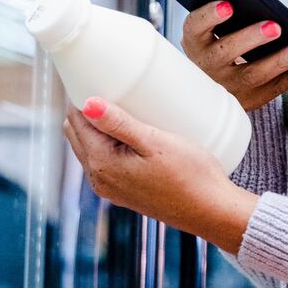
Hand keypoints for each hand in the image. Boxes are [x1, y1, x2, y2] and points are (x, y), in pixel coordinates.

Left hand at [62, 96, 258, 253]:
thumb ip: (120, 123)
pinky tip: (130, 133)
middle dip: (87, 110)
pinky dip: (108, 144)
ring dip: (98, 127)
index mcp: (101, 164)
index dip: (82, 96)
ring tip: (124, 106)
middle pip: (78, 135)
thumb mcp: (155, 141)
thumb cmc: (191, 174)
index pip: (76, 121)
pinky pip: (105, 162)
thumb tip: (87, 103)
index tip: (98, 77)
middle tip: (113, 87)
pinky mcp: (124, 193)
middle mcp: (99, 179)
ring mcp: (110, 189)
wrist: (211, 211)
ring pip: (90, 149)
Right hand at [180, 1, 287, 111]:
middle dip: (251, 38)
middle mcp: (206, 66)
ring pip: (252, 75)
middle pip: (226, 52)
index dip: (210, 15)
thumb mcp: (212, 29)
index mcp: (195, 42)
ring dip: (279, 61)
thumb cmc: (218, 41)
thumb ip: (227, 14)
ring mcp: (227, 87)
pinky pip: (275, 87)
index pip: (195, 26)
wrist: (212, 83)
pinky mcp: (250, 100)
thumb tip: (260, 0)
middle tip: (276, 26)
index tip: (228, 5)